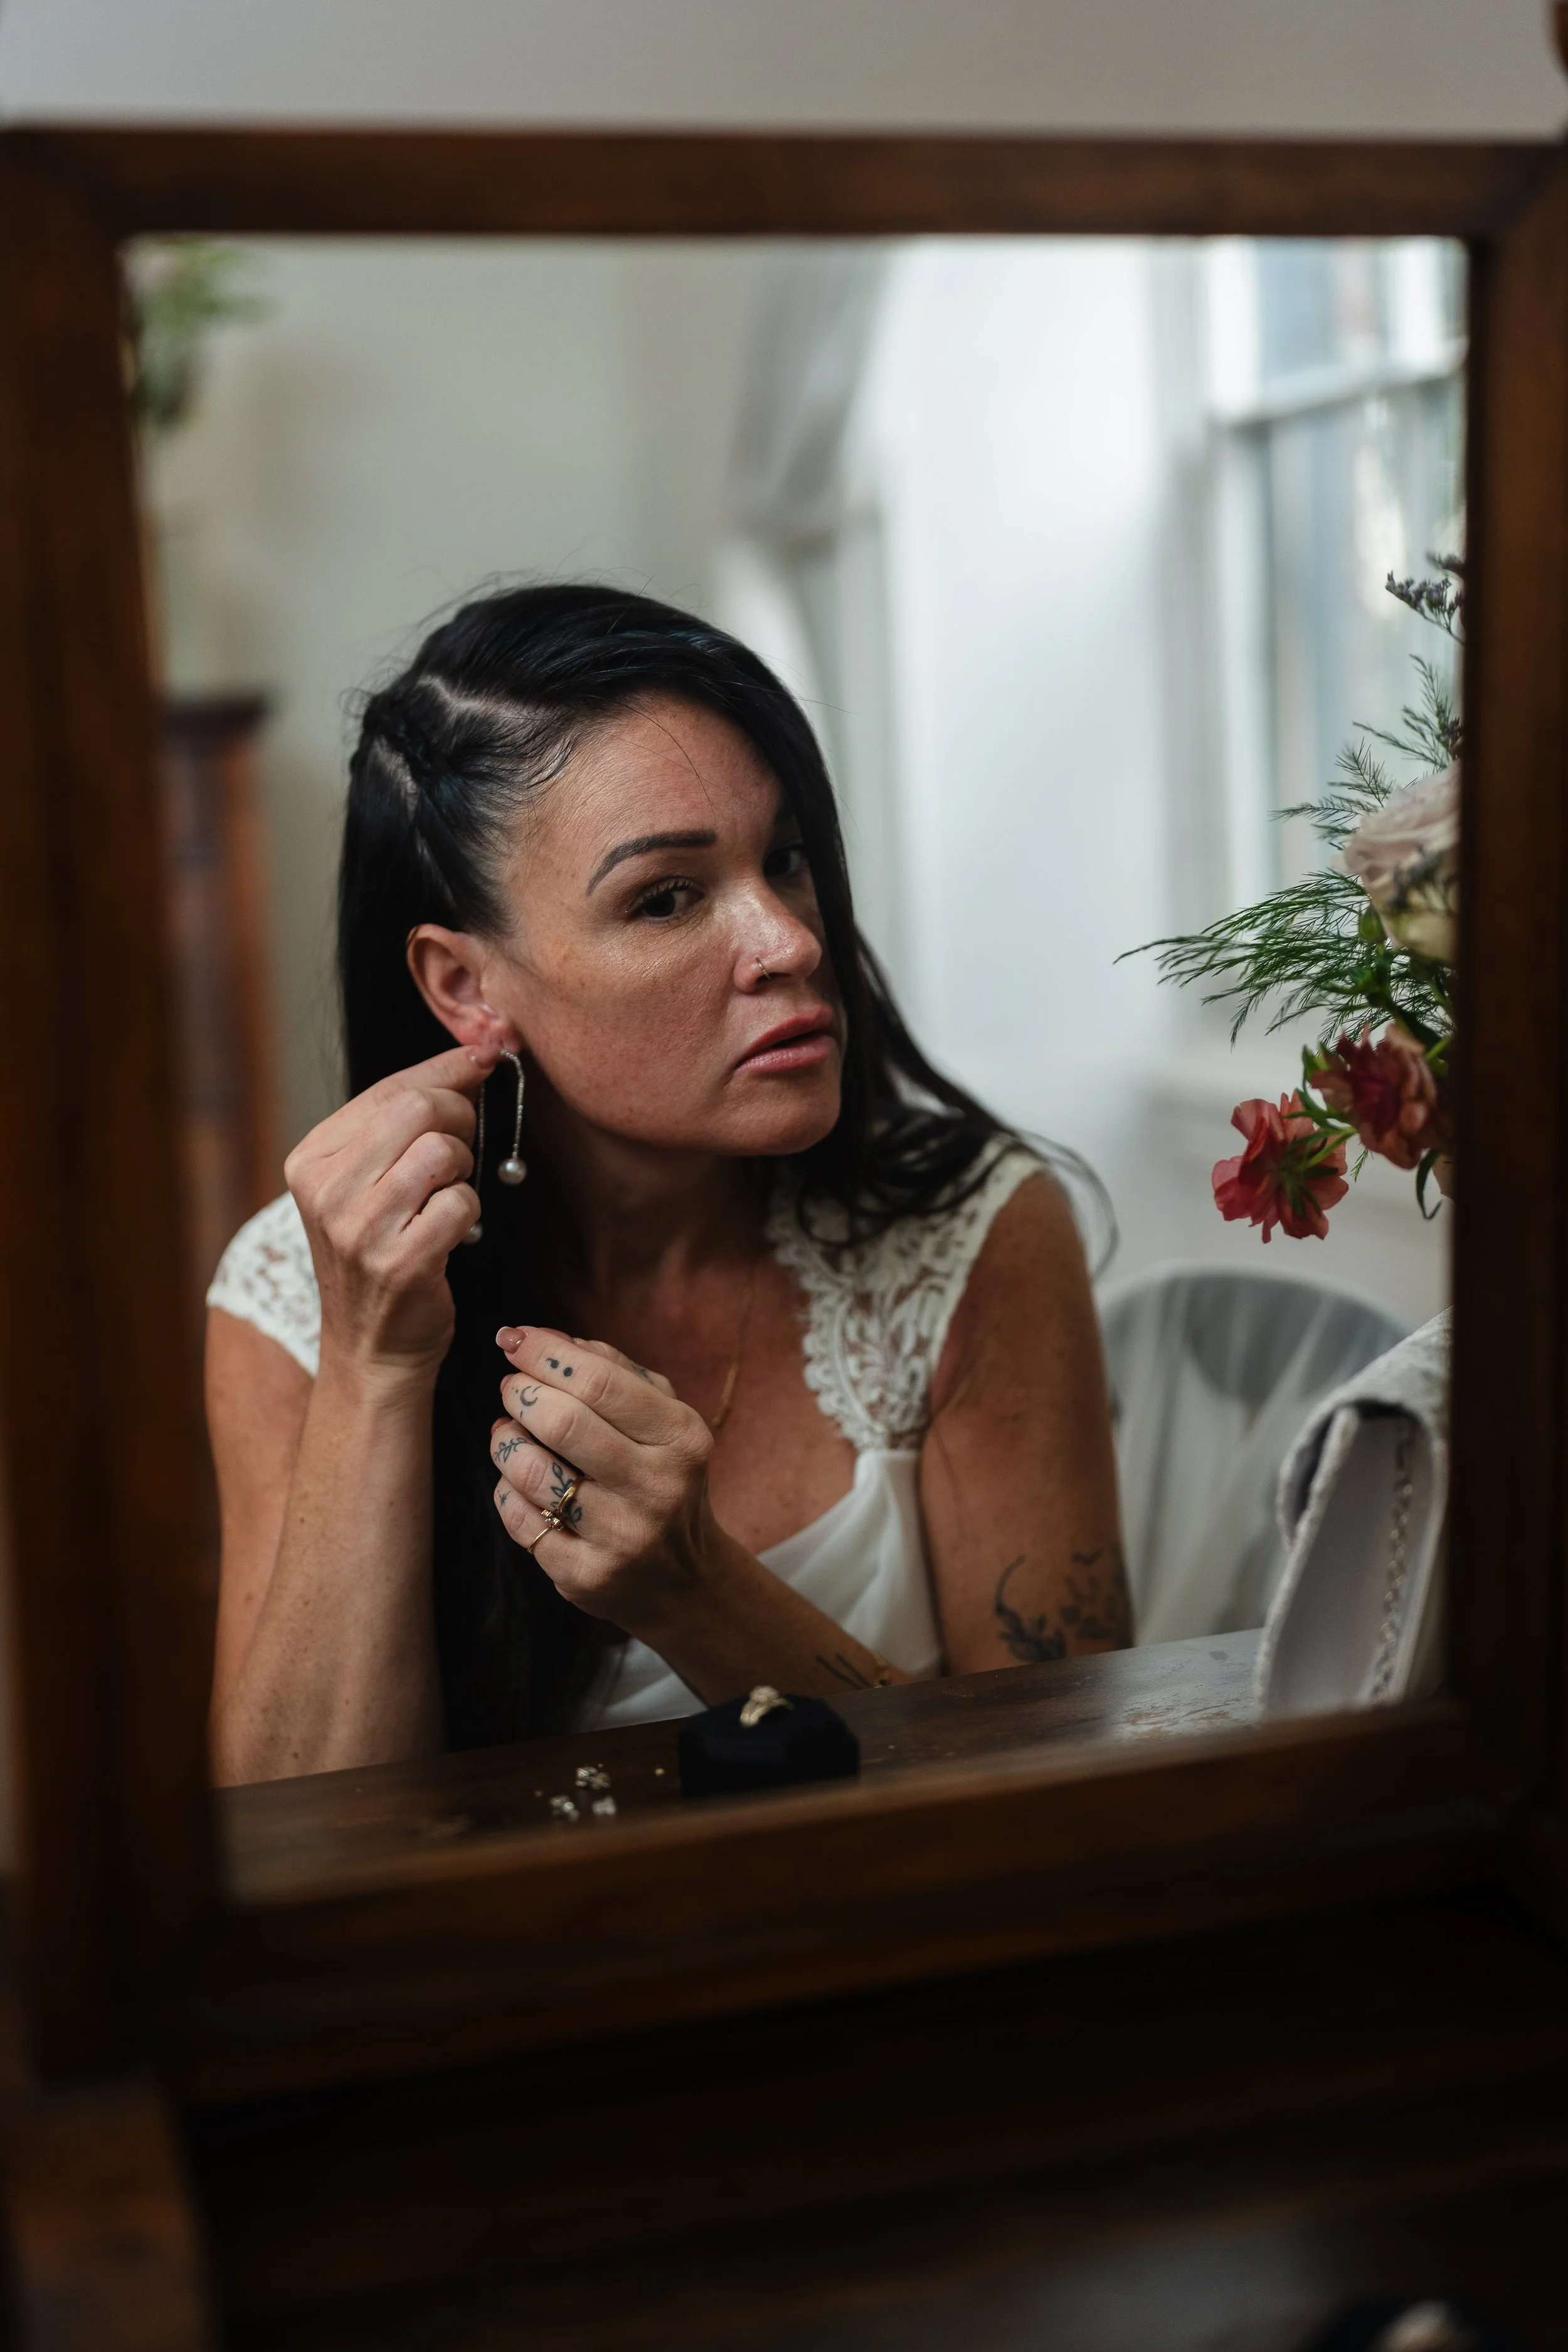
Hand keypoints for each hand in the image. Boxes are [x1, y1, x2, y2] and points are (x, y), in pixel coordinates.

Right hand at [284, 1043, 495, 1382]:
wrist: (370, 1349)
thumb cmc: (379, 1254)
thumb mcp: (365, 1183)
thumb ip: (402, 1123)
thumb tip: (472, 1056)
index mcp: (311, 1160)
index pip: (390, 1088)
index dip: (447, 1066)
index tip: (485, 1054)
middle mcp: (326, 1190)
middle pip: (418, 1109)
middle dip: (460, 1115)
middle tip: (464, 1144)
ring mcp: (359, 1228)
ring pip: (443, 1151)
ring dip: (464, 1167)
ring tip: (447, 1193)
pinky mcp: (400, 1262)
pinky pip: (462, 1203)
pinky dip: (470, 1212)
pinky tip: (449, 1233)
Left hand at [489, 1326, 717, 1632]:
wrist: (683, 1579)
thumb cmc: (662, 1476)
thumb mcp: (663, 1419)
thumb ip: (614, 1370)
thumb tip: (543, 1338)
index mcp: (681, 1438)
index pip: (601, 1381)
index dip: (545, 1353)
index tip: (513, 1338)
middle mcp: (658, 1488)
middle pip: (563, 1422)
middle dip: (521, 1392)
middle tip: (511, 1386)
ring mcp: (621, 1537)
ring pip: (532, 1472)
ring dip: (506, 1440)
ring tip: (509, 1431)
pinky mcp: (584, 1576)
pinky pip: (519, 1518)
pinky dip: (507, 1488)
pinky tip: (519, 1481)